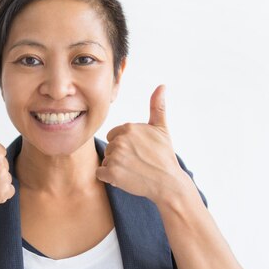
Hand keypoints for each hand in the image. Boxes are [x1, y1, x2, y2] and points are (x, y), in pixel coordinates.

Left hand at [95, 85, 194, 204]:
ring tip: (132, 171)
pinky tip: (124, 178)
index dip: (124, 146)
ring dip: (115, 168)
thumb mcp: (162, 129)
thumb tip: (162, 86)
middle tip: (137, 163)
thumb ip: (157, 107)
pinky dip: (109, 178)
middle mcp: (120, 140)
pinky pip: (100, 173)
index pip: (114, 135)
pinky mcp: (112, 173)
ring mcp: (115, 157)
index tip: (138, 152)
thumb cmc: (164, 156)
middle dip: (119, 157)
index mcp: (129, 127)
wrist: (168, 183)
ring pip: (105, 161)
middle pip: (109, 148)